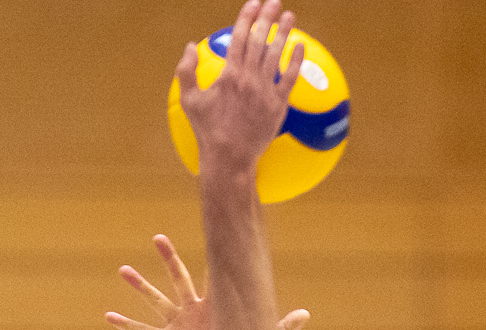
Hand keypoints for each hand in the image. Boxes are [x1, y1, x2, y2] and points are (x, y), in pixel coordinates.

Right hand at [107, 233, 308, 329]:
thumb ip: (281, 327)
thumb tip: (306, 314)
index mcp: (215, 305)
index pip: (211, 274)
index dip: (209, 255)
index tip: (206, 233)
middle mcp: (194, 310)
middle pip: (178, 278)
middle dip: (168, 258)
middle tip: (157, 237)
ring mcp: (178, 325)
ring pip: (156, 299)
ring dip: (140, 286)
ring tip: (123, 270)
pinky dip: (127, 325)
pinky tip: (109, 317)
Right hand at [176, 2, 303, 179]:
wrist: (229, 158)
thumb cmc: (207, 131)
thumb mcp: (189, 101)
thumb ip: (186, 71)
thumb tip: (190, 46)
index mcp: (228, 74)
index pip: (239, 37)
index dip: (247, 17)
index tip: (254, 3)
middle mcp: (248, 78)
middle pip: (260, 39)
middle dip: (267, 17)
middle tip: (274, 2)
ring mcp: (265, 90)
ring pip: (276, 53)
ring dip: (284, 31)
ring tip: (289, 16)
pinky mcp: (278, 104)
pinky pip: (290, 77)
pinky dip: (296, 59)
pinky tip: (300, 46)